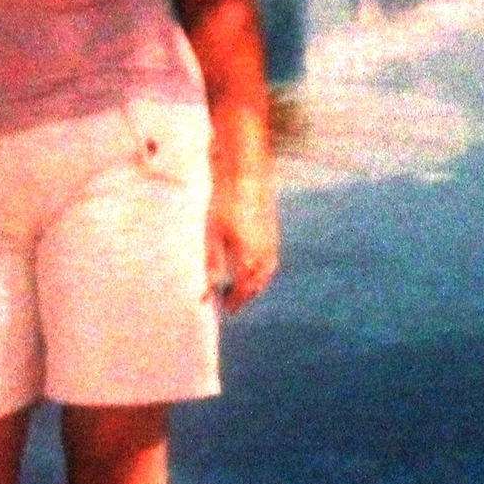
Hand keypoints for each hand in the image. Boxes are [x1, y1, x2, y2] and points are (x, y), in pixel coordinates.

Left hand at [206, 169, 278, 313]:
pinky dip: (261, 272)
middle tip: (230, 302)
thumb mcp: (213, 233)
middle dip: (244, 296)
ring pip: (265, 275)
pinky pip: (270, 262)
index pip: (243, 291)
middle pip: (256, 286)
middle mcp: (264, 255)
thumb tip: (211, 288)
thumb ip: (213, 262)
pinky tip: (251, 266)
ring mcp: (272, 243)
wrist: (247, 174)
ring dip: (254, 285)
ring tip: (240, 288)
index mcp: (249, 258)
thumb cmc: (226, 202)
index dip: (233, 301)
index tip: (223, 309)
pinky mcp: (273, 232)